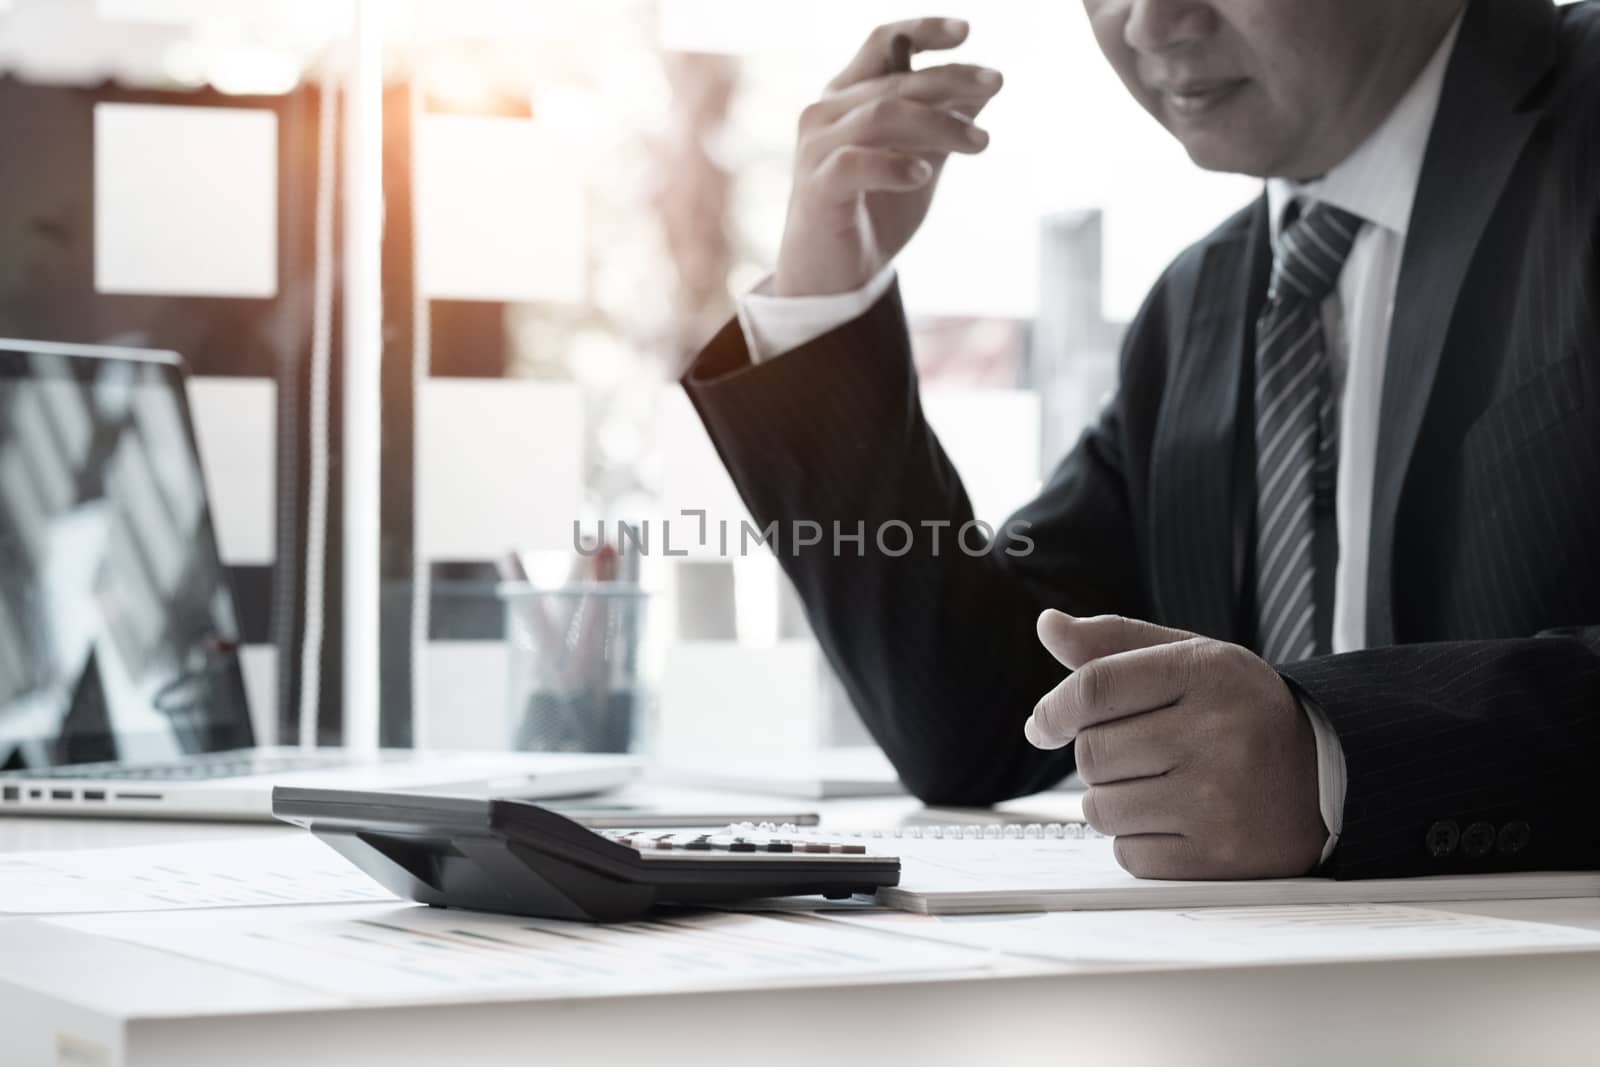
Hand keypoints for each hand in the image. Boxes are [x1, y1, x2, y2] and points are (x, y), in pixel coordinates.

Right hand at [774, 17, 1004, 297]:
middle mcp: (825, 114)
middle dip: (951, 80)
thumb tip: (984, 91)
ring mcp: (816, 150)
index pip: (882, 44)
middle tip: (997, 84)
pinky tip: (922, 175)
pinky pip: (857, 164)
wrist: (834, 278)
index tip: (967, 32)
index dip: (922, 31)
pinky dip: (894, 165)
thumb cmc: (874, 214)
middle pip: (895, 80)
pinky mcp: (817, 188)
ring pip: (882, 116)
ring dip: (939, 124)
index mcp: (847, 98)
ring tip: (981, 144)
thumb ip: (942, 125)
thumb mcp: (919, 161)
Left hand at [1024, 610, 1325, 879]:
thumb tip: (1048, 625)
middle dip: (1096, 755)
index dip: (1054, 708)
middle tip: (1137, 752)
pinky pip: (1129, 854)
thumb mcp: (1191, 659)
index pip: (1095, 687)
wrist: (1323, 774)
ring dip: (1112, 800)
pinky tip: (1176, 819)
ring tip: (1159, 784)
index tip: (1045, 725)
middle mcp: (1217, 733)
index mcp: (1207, 672)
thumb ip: (1115, 643)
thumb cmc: (1240, 711)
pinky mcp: (1218, 856)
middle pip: (1091, 753)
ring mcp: (1219, 800)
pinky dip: (1137, 841)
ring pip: (1101, 808)